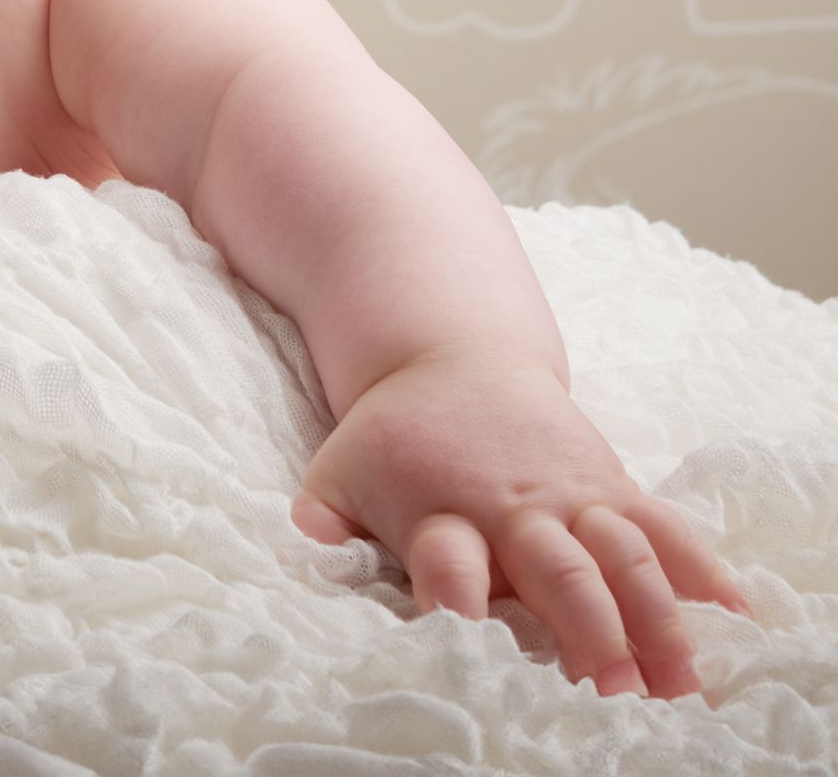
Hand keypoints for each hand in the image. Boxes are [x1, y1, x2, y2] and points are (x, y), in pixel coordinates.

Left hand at [289, 346, 753, 700]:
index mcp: (440, 511)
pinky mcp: (610, 486)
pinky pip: (663, 523)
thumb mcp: (343, 466)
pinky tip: (737, 611)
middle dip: (586, 625)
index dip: (458, 597)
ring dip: (655, 614)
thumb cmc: (395, 438)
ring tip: (681, 677)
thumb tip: (305, 540)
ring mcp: (569, 497)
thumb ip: (326, 517)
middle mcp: (512, 509)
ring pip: (623, 552)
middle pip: (556, 568)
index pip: (448, 561)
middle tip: (612, 685)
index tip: (473, 639)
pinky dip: (702, 565)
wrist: (451, 356)